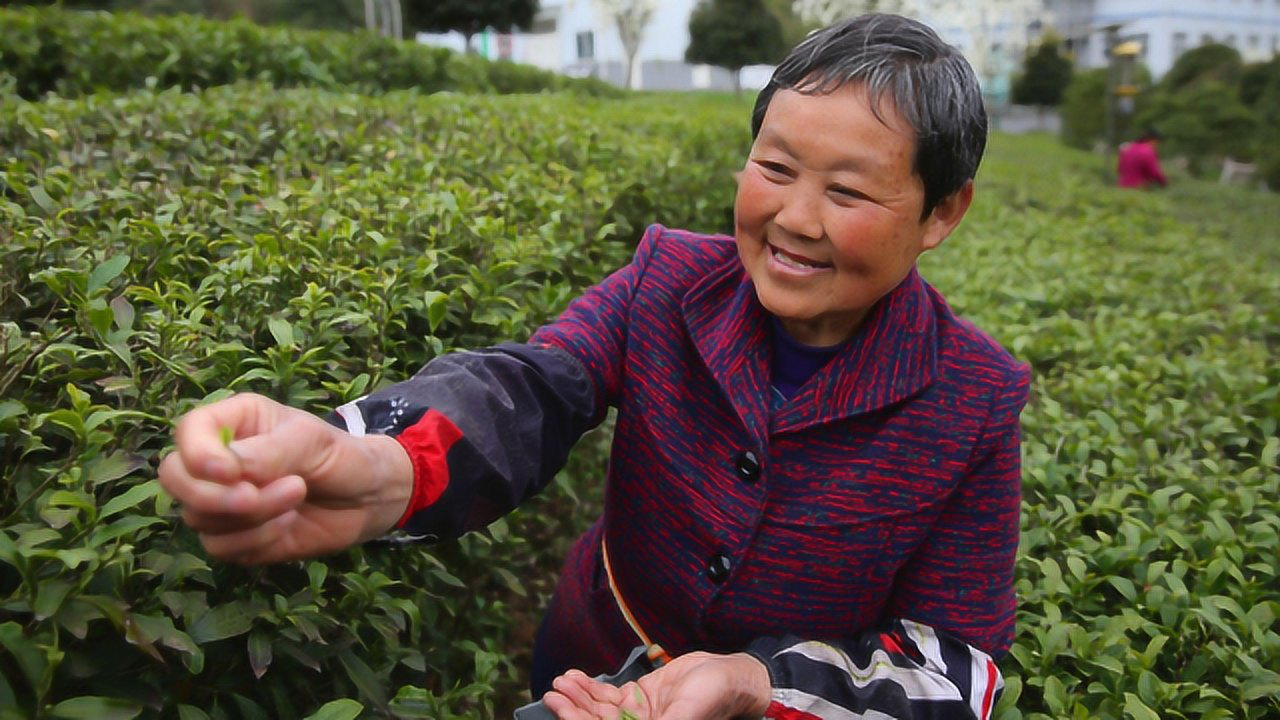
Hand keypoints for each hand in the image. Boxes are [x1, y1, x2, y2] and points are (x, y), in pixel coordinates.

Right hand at [158, 393, 412, 563]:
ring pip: (198, 518)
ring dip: (250, 516)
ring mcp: (222, 501)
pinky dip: (255, 540)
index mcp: (233, 423)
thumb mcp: (310, 441)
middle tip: (254, 496)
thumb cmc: (340, 455)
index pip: (188, 432)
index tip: (230, 472)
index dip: (198, 455)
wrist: (368, 498)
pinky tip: (289, 525)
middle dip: (213, 495)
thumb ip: (268, 453)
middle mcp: (219, 462)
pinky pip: (221, 547)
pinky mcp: (235, 537)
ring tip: (297, 496)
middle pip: (175, 479)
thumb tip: (226, 471)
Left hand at [543, 652, 771, 719]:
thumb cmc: (715, 696)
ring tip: (561, 681)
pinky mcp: (641, 697)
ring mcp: (640, 715)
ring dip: (580, 696)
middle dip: (574, 709)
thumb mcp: (684, 713)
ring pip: (600, 709)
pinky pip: (610, 695)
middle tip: (553, 692)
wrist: (732, 675)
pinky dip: (592, 687)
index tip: (560, 708)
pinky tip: (577, 678)